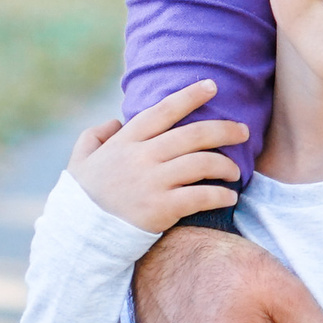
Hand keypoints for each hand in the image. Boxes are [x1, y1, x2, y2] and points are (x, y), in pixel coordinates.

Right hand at [69, 84, 247, 235]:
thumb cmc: (82, 198)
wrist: (79, 237)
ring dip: (226, 165)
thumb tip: (115, 121)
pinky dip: (220, 194)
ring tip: (235, 171)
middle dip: (225, 129)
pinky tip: (229, 196)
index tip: (212, 85)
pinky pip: (201, 196)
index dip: (190, 96)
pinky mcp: (162, 208)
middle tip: (243, 131)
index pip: (163, 111)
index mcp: (126, 141)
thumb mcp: (79, 160)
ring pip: (202, 163)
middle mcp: (142, 157)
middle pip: (194, 135)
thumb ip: (94, 135)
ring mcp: (153, 182)